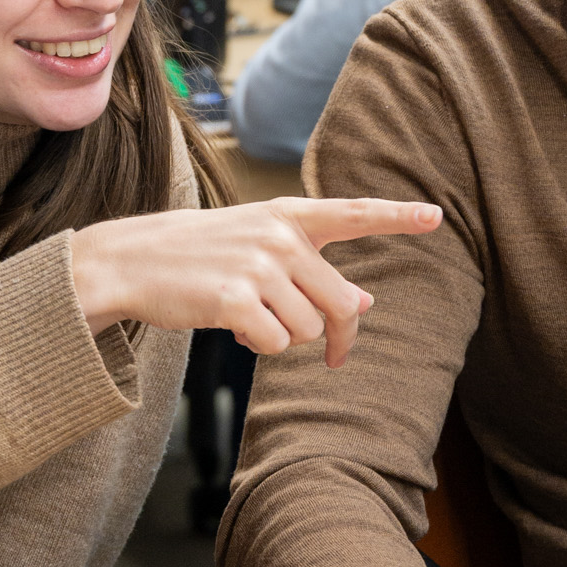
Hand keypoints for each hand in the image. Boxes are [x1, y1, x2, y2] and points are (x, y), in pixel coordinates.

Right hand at [70, 195, 439, 368]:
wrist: (130, 261)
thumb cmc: (199, 256)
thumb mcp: (258, 249)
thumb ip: (312, 269)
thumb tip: (365, 302)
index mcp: (288, 216)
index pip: (353, 214)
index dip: (398, 217)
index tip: (437, 216)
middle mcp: (280, 237)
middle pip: (342, 304)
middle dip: (338, 336)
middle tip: (331, 353)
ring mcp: (258, 267)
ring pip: (308, 330)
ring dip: (284, 337)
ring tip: (250, 318)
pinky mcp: (236, 300)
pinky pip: (274, 346)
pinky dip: (258, 347)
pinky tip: (234, 328)